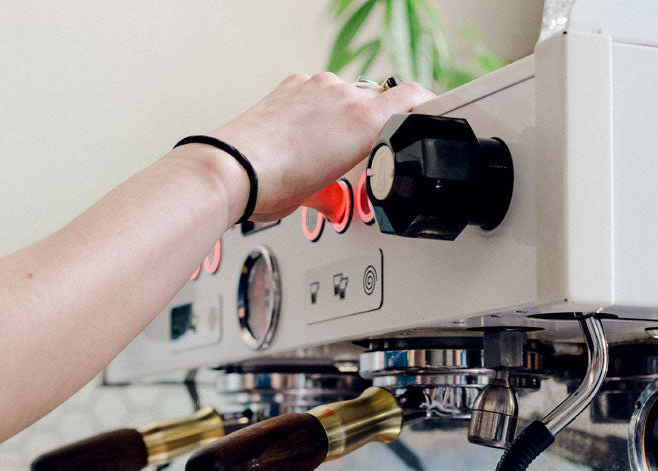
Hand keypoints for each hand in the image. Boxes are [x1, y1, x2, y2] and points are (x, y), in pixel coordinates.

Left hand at [206, 73, 434, 221]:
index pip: (413, 97)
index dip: (424, 107)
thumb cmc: (274, 185)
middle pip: (375, 102)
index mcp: (364, 120)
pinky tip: (300, 137)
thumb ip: (342, 186)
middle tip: (358, 156)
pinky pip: (315, 93)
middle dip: (370, 128)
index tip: (425, 116)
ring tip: (321, 151)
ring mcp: (315, 87)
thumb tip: (336, 196)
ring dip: (340, 120)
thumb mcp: (324, 194)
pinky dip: (314, 112)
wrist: (232, 170)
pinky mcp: (291, 85)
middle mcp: (343, 95)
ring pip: (344, 97)